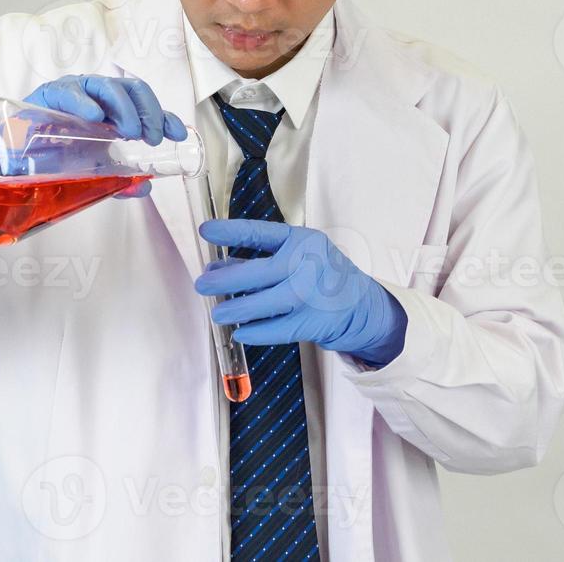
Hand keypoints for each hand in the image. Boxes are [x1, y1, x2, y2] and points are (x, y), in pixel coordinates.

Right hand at [24, 74, 186, 198]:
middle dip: (148, 112)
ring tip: (129, 131)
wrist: (14, 156)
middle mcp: (98, 96)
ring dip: (124, 108)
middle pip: (133, 90)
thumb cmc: (56, 156)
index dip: (164, 116)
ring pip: (108, 86)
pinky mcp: (50, 95)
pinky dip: (84, 102)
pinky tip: (94, 116)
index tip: (177, 134)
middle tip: (151, 137)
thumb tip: (144, 187)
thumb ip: (118, 178)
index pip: (145, 105)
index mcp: (112, 109)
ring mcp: (76, 91)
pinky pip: (69, 92)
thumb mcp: (94, 170)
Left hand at [194, 220, 407, 366]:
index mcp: (302, 240)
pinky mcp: (314, 322)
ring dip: (239, 308)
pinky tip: (240, 332)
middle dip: (227, 280)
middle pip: (261, 271)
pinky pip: (279, 329)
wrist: (361, 305)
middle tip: (202, 285)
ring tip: (217, 313)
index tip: (206, 231)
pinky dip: (257, 332)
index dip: (232, 232)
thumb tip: (214, 269)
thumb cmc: (320, 275)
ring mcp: (313, 294)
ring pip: (268, 302)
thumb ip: (255, 261)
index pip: (261, 233)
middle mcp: (309, 263)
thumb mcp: (295, 257)